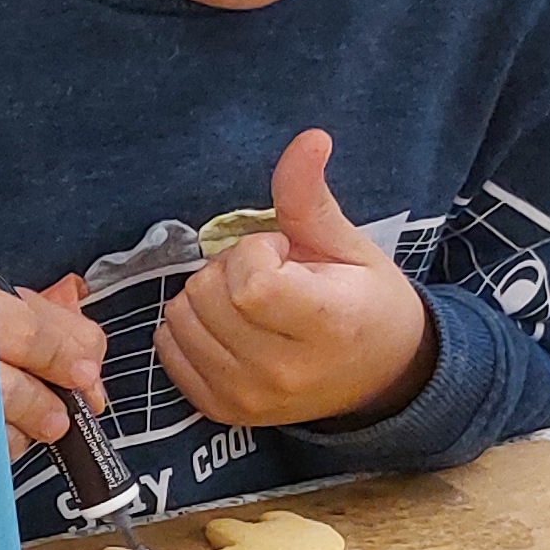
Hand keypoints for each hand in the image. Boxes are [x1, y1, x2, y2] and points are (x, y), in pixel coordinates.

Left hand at [157, 128, 433, 427]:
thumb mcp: (350, 246)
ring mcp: (247, 397)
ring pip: (181, 319)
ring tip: (252, 303)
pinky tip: (229, 325)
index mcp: (326, 326)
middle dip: (230, 269)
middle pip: (208, 297)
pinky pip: (169, 350)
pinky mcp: (221, 410)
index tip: (283, 253)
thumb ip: (311, 198)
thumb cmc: (367, 303)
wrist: (380, 378)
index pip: (249, 282)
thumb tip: (309, 138)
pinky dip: (188, 327)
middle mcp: (282, 371)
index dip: (256, 252)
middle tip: (269, 276)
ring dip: (207, 297)